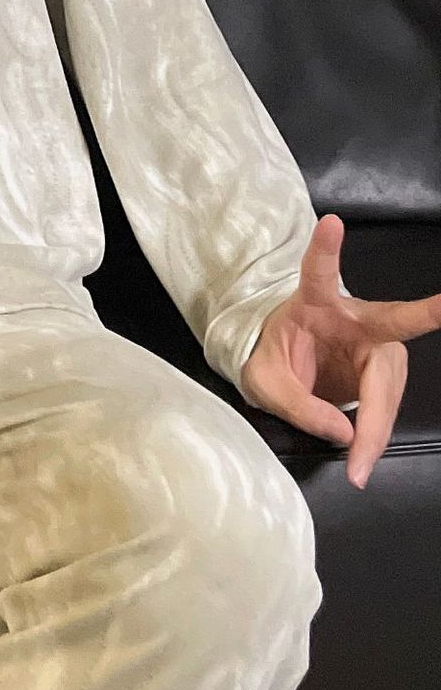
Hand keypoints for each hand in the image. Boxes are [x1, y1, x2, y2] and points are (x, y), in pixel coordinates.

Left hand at [239, 213, 437, 489]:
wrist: (284, 363)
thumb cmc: (271, 356)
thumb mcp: (265, 381)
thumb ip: (298, 404)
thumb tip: (344, 433)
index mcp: (314, 303)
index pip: (319, 273)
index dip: (326, 250)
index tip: (331, 222)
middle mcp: (357, 318)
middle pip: (385, 347)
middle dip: (402, 355)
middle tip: (425, 337)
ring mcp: (378, 344)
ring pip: (387, 390)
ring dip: (374, 431)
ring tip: (358, 466)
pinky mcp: (386, 371)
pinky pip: (384, 408)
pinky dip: (373, 436)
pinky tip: (362, 460)